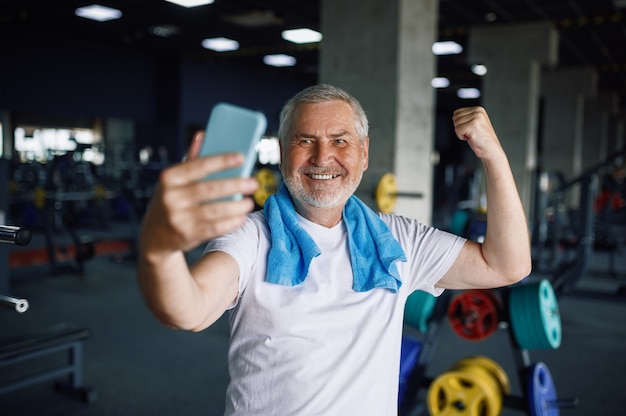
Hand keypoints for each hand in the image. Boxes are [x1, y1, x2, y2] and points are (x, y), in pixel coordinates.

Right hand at [139, 132, 258, 255]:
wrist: (154, 237)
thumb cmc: (170, 201)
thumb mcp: (174, 181)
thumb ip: (190, 161)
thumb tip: (203, 135)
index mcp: (169, 178)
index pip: (199, 165)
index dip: (222, 161)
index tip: (241, 157)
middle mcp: (172, 197)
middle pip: (211, 188)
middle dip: (237, 185)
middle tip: (253, 183)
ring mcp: (179, 218)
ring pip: (216, 210)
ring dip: (238, 206)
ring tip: (249, 202)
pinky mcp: (188, 235)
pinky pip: (216, 227)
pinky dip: (232, 221)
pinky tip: (241, 216)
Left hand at [452, 107, 502, 160]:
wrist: (491, 149)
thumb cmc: (482, 139)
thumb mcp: (475, 123)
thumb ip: (466, 117)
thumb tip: (455, 116)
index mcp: (478, 109)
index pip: (457, 112)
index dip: (460, 123)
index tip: (469, 128)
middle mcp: (477, 111)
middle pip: (455, 117)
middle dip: (460, 127)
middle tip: (470, 132)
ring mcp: (475, 118)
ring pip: (456, 124)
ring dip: (461, 132)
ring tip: (471, 135)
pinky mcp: (472, 125)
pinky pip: (457, 130)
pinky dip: (461, 136)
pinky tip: (470, 137)